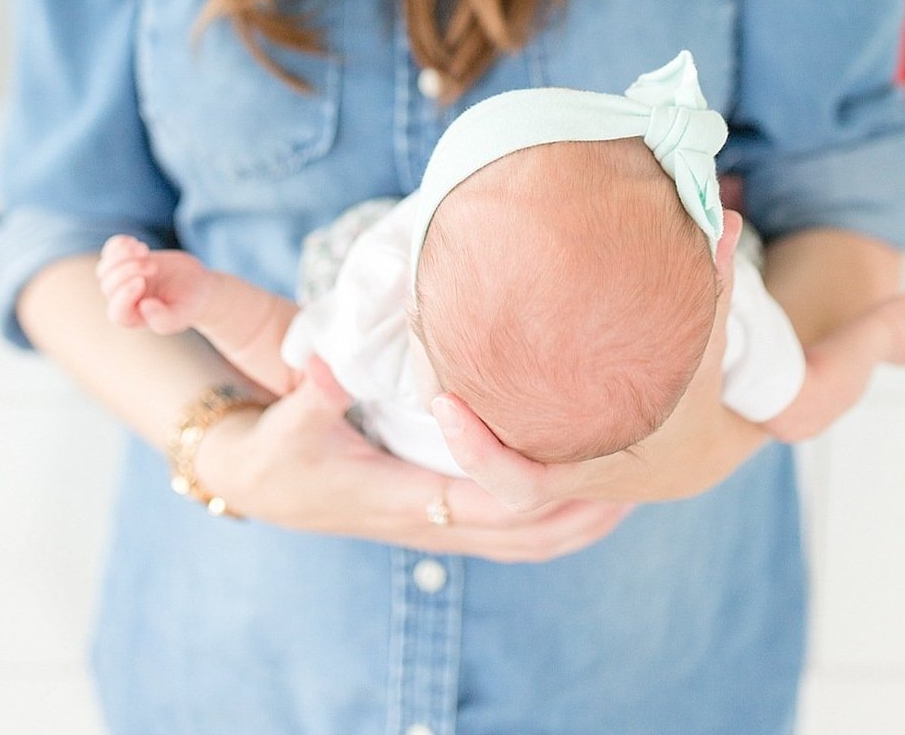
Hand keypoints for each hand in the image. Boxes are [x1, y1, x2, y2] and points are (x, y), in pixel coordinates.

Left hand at [96, 235, 212, 334]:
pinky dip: (117, 245)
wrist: (197, 285)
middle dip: (129, 271)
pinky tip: (134, 242)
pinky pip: (109, 252)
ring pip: (105, 269)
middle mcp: (123, 301)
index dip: (124, 295)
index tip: (142, 281)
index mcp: (133, 318)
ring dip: (121, 256)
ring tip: (144, 250)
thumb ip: (164, 319)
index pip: (117, 311)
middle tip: (154, 266)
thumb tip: (143, 306)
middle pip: (109, 286)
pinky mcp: (127, 262)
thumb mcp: (182, 314)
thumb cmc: (189, 304)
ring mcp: (123, 280)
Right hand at [196, 353, 632, 561]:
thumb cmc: (275, 447)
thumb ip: (313, 393)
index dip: (530, 471)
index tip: (565, 427)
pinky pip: (515, 530)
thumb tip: (328, 363)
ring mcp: (440, 525)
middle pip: (529, 533)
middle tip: (644, 464)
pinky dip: (559, 516)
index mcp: (404, 500)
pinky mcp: (442, 513)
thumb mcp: (285, 422)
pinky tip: (589, 486)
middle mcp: (432, 522)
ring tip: (638, 479)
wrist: (260, 481)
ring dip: (582, 516)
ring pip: (529, 540)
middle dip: (586, 505)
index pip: (488, 500)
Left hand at [429, 212, 765, 508]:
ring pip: (486, 461)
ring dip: (453, 422)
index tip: (444, 405)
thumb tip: (717, 218)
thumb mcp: (706, 344)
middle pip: (485, 476)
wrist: (699, 453)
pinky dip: (470, 416)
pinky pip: (498, 441)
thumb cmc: (698, 397)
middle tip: (424, 377)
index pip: (520, 485)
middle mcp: (565, 474)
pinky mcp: (544, 449)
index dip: (477, 455)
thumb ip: (711, 282)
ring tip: (425, 355)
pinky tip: (448, 356)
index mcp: (595, 464)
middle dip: (450, 433)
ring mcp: (552, 467)